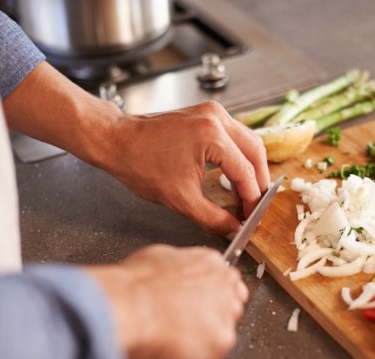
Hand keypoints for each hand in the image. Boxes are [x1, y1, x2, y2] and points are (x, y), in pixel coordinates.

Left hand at [3, 63, 269, 236]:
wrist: (116, 141)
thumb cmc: (140, 164)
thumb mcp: (180, 199)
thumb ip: (213, 218)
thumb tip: (233, 229)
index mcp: (212, 137)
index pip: (245, 172)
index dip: (251, 198)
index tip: (251, 216)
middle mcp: (216, 119)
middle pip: (255, 151)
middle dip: (258, 181)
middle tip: (255, 205)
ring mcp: (212, 112)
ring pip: (248, 141)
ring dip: (250, 167)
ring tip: (246, 193)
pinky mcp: (206, 114)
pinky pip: (234, 135)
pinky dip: (239, 156)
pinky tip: (234, 175)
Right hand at [84, 245, 247, 358]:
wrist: (129, 306)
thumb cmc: (134, 286)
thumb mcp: (156, 258)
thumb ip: (177, 267)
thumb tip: (173, 276)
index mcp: (209, 262)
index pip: (225, 282)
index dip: (209, 299)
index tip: (197, 308)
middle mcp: (224, 285)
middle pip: (231, 307)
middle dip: (211, 320)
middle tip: (185, 328)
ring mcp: (226, 313)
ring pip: (222, 335)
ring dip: (201, 342)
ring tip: (173, 343)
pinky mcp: (222, 340)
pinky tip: (172, 356)